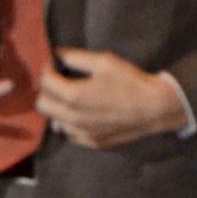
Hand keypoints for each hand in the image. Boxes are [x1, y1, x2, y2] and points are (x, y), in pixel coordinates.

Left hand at [35, 47, 189, 148]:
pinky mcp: (91, 142)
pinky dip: (70, 123)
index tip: (56, 63)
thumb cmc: (130, 81)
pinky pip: (69, 134)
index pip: (45, 82)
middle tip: (60, 80)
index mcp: (73, 96)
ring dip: (58, 108)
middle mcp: (72, 118)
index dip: (48, 68)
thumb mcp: (103, 61)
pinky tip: (83, 113)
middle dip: (47, 90)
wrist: (154, 108)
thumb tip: (58, 54)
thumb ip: (75, 57)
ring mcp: (81, 133)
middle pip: (42, 105)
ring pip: (54, 121)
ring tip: (71, 98)